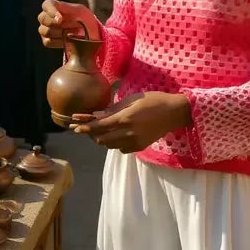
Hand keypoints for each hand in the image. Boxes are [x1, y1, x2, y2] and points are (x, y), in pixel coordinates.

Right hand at [38, 0, 98, 47]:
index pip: (47, 5)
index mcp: (52, 5)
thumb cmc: (83, 18)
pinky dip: (60, 41)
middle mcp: (45, 17)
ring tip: (76, 32)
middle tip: (76, 25)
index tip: (60, 19)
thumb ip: (68, 9)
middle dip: (60, 24)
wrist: (88, 32)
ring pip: (47, 31)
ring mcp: (44, 29)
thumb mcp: (80, 10)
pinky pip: (49, 42)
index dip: (52, 12)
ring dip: (62, 33)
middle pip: (44, 19)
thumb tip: (58, 15)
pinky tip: (70, 40)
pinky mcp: (46, 41)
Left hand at [70, 92, 191, 153]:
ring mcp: (134, 142)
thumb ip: (113, 109)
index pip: (99, 127)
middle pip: (101, 139)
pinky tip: (118, 134)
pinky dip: (115, 143)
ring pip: (110, 146)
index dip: (86, 128)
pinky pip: (121, 149)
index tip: (76, 128)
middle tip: (89, 127)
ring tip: (103, 129)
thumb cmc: (152, 100)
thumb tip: (96, 114)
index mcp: (124, 119)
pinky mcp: (139, 147)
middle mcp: (127, 133)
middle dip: (93, 134)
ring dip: (103, 139)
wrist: (173, 113)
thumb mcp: (132, 100)